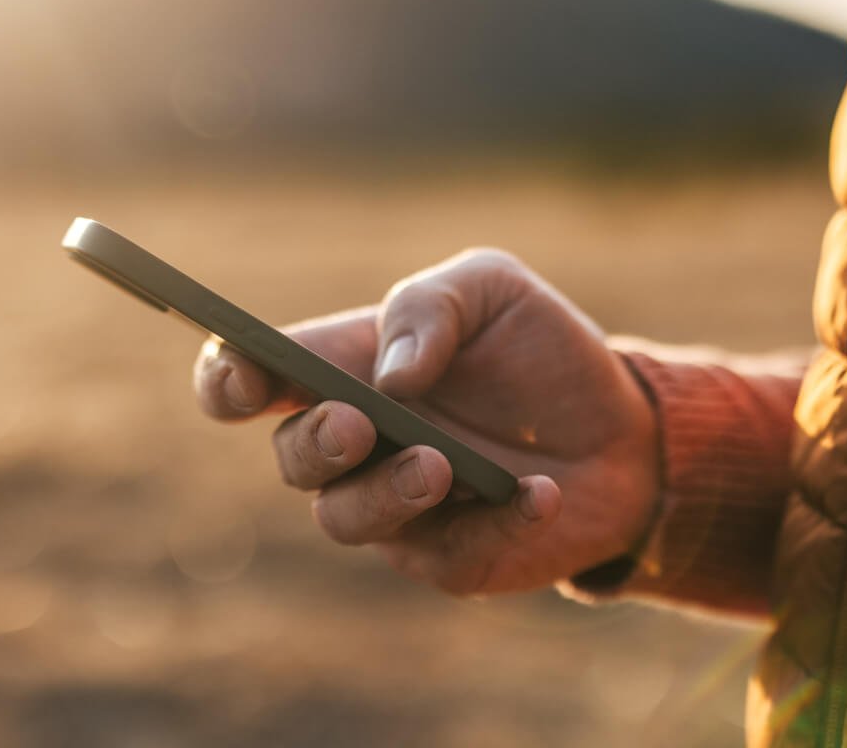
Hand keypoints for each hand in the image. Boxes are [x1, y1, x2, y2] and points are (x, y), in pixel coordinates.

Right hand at [193, 249, 659, 594]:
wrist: (619, 425)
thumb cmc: (535, 348)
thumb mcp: (492, 289)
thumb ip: (430, 307)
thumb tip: (391, 373)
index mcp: (343, 368)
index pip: (250, 378)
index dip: (227, 378)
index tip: (245, 374)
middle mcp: (354, 445)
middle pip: (293, 457)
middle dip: (314, 442)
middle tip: (354, 424)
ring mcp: (395, 507)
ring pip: (345, 518)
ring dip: (385, 492)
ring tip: (440, 464)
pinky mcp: (449, 556)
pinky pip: (446, 555)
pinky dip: (493, 522)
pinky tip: (537, 494)